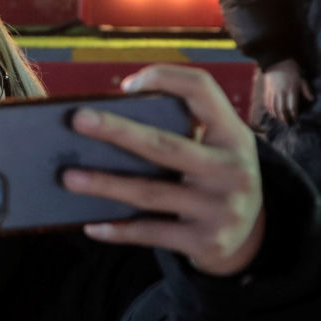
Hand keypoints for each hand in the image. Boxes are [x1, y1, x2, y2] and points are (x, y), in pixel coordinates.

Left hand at [61, 64, 264, 276]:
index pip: (202, 90)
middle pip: (165, 145)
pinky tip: (91, 225)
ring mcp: (221, 208)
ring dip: (104, 184)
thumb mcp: (216, 148)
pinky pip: (151, 233)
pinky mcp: (207, 242)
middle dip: (118, 131)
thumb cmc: (215, 179)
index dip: (165, 78)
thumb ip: (182, 129)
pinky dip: (118, 230)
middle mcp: (232, 170)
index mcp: (233, 135)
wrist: (251, 239)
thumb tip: (108, 119)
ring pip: (150, 193)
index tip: (126, 85)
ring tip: (69, 177)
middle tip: (78, 120)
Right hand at [262, 58, 312, 124]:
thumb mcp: (301, 78)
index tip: (296, 120)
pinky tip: (273, 113)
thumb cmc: (292, 69)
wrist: (276, 60)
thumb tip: (312, 99)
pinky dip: (270, 110)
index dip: (294, 115)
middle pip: (282, 110)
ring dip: (277, 116)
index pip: (292, 107)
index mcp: (292, 90)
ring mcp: (273, 92)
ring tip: (281, 120)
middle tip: (288, 124)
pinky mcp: (267, 91)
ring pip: (274, 108)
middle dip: (285, 119)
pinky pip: (267, 103)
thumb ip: (306, 90)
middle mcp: (282, 93)